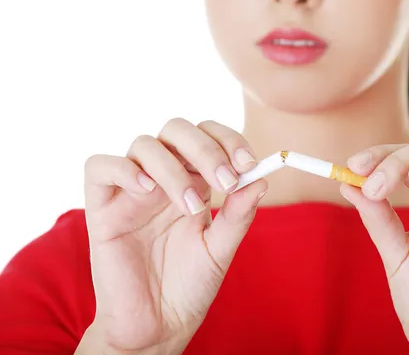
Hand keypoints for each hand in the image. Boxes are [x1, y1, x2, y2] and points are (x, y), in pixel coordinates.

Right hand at [79, 118, 265, 353]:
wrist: (158, 325)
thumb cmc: (190, 286)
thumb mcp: (220, 248)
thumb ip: (237, 215)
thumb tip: (262, 180)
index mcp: (194, 181)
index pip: (208, 137)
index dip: (228, 140)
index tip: (249, 164)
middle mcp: (163, 178)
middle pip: (177, 130)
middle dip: (205, 148)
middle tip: (225, 180)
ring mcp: (131, 191)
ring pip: (144, 144)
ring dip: (173, 169)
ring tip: (192, 208)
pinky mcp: (101, 208)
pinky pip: (99, 166)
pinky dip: (123, 169)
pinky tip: (146, 190)